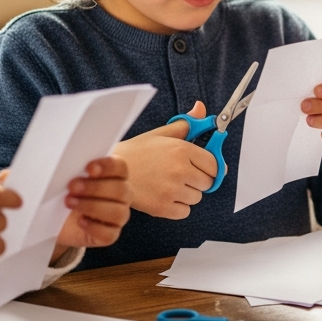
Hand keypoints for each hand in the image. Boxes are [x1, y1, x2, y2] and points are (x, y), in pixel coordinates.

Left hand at [52, 156, 132, 260]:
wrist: (51, 219)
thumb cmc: (60, 194)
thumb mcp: (62, 179)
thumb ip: (70, 170)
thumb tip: (66, 165)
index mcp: (114, 176)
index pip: (121, 168)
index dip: (108, 167)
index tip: (89, 168)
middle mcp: (121, 196)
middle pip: (121, 190)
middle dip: (96, 188)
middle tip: (72, 187)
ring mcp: (117, 217)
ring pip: (118, 213)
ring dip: (93, 207)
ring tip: (69, 203)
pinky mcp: (109, 235)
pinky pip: (110, 234)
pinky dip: (94, 227)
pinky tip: (80, 221)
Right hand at [113, 101, 216, 219]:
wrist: (107, 173)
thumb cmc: (135, 153)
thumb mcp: (160, 133)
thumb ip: (186, 124)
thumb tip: (201, 108)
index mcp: (182, 150)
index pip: (215, 164)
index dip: (210, 166)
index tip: (204, 167)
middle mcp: (180, 171)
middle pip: (208, 183)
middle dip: (199, 180)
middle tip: (182, 175)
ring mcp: (171, 191)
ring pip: (197, 197)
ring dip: (188, 193)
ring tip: (169, 184)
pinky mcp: (162, 208)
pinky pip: (185, 211)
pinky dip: (178, 207)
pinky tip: (164, 196)